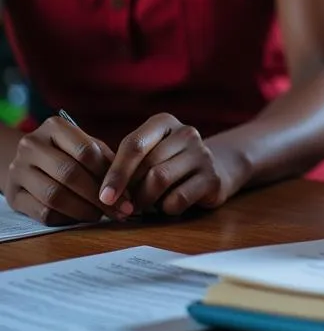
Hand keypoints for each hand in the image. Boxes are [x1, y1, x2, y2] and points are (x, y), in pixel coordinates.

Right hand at [2, 116, 123, 224]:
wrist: (27, 162)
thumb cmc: (67, 153)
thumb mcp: (86, 146)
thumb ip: (105, 160)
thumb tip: (128, 187)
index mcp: (54, 127)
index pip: (86, 151)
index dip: (109, 175)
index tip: (127, 194)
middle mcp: (31, 145)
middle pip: (70, 174)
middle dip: (99, 197)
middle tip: (119, 211)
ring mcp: (18, 170)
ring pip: (55, 196)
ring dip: (83, 210)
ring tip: (101, 216)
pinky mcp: (12, 196)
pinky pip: (42, 212)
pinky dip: (66, 218)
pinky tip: (80, 218)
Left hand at [100, 113, 234, 216]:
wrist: (211, 170)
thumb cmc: (165, 164)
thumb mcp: (147, 154)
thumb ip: (126, 165)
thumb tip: (104, 193)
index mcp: (163, 122)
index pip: (134, 145)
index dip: (116, 173)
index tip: (104, 196)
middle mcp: (186, 133)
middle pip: (147, 166)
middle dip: (130, 191)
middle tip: (123, 204)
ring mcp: (202, 154)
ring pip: (161, 180)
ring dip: (145, 200)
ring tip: (143, 205)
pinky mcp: (212, 178)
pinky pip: (178, 198)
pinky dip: (166, 208)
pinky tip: (167, 205)